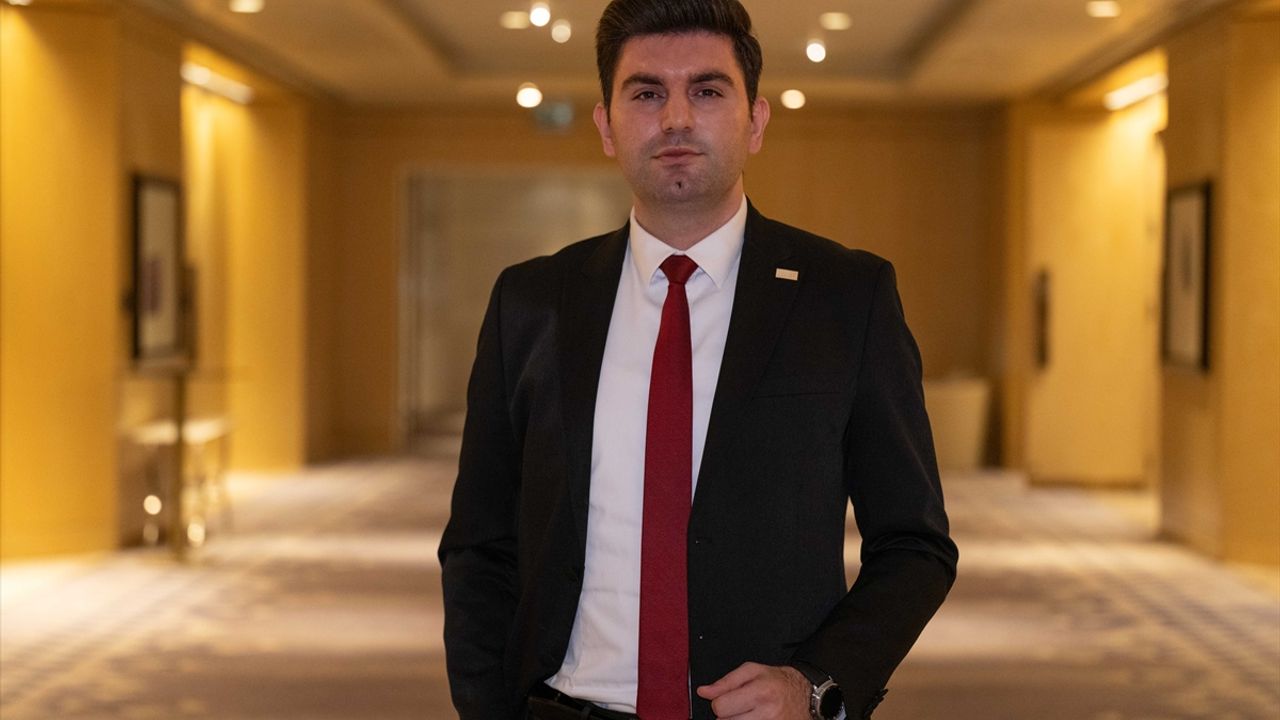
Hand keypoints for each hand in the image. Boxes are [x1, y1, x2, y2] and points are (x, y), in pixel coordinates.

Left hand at [695, 662, 809, 719]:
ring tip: (747, 714)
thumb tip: (704, 692)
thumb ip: (725, 682)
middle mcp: (767, 712)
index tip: (727, 700)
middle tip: (740, 708)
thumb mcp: (752, 671)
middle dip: (727, 715)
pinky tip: (754, 718)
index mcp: (759, 692)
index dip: (719, 702)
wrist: (805, 694)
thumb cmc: (777, 681)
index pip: (721, 707)